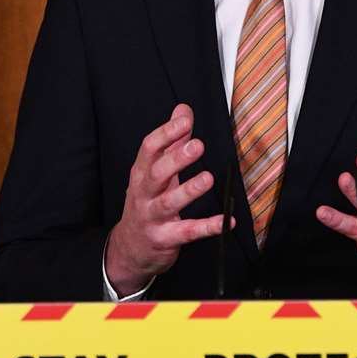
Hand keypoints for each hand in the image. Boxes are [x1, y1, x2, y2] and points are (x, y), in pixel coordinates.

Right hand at [105, 104, 227, 296]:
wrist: (130, 248)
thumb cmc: (146, 201)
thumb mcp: (154, 170)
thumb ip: (171, 140)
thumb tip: (183, 110)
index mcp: (141, 173)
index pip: (149, 149)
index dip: (166, 133)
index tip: (185, 120)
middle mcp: (144, 193)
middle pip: (156, 173)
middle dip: (176, 159)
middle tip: (197, 145)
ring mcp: (153, 217)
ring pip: (169, 203)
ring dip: (189, 190)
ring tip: (208, 178)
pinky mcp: (165, 239)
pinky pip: (187, 232)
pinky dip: (207, 227)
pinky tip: (226, 220)